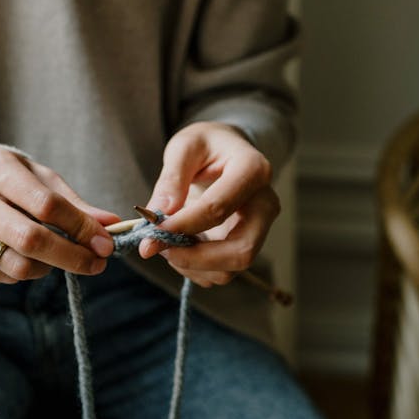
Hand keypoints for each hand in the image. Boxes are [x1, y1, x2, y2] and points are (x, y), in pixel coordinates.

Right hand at [0, 147, 117, 282]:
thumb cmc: (7, 180)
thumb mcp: (39, 179)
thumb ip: (73, 204)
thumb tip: (111, 225)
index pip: (46, 204)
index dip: (80, 227)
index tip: (105, 244)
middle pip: (30, 239)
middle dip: (71, 256)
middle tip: (96, 264)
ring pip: (18, 265)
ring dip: (49, 267)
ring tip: (57, 256)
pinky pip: (2, 275)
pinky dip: (24, 271)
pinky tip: (24, 254)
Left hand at [139, 122, 279, 287]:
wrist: (225, 153)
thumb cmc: (206, 145)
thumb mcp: (184, 146)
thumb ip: (171, 178)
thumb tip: (159, 213)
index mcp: (253, 171)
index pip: (219, 208)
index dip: (182, 224)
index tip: (152, 229)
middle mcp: (265, 205)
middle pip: (240, 251)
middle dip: (194, 258)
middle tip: (157, 248)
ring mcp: (260, 229)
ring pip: (230, 269)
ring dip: (190, 265)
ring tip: (165, 243)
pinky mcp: (247, 244)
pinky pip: (222, 272)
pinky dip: (194, 269)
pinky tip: (179, 247)